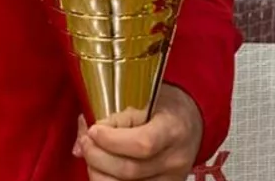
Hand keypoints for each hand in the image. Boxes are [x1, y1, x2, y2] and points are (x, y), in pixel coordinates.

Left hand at [72, 83, 202, 180]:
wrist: (190, 125)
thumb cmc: (163, 109)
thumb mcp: (143, 101)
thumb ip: (114, 118)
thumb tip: (84, 136)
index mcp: (172, 129)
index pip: (142, 144)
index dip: (111, 141)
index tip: (94, 130)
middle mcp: (174, 160)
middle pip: (130, 170)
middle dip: (97, 157)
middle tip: (85, 142)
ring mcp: (170, 180)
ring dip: (99, 173)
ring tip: (92, 156)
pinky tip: (102, 169)